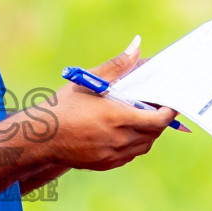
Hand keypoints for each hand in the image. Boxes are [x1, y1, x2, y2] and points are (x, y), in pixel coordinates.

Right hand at [41, 36, 178, 170]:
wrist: (40, 138)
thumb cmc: (64, 106)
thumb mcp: (89, 81)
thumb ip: (117, 65)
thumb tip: (137, 46)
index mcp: (118, 117)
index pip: (159, 119)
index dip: (169, 111)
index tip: (170, 101)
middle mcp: (119, 138)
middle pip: (155, 132)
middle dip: (159, 119)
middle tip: (156, 106)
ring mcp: (113, 154)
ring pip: (144, 145)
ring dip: (148, 132)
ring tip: (140, 117)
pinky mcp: (107, 164)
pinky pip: (130, 154)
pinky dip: (134, 143)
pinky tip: (124, 131)